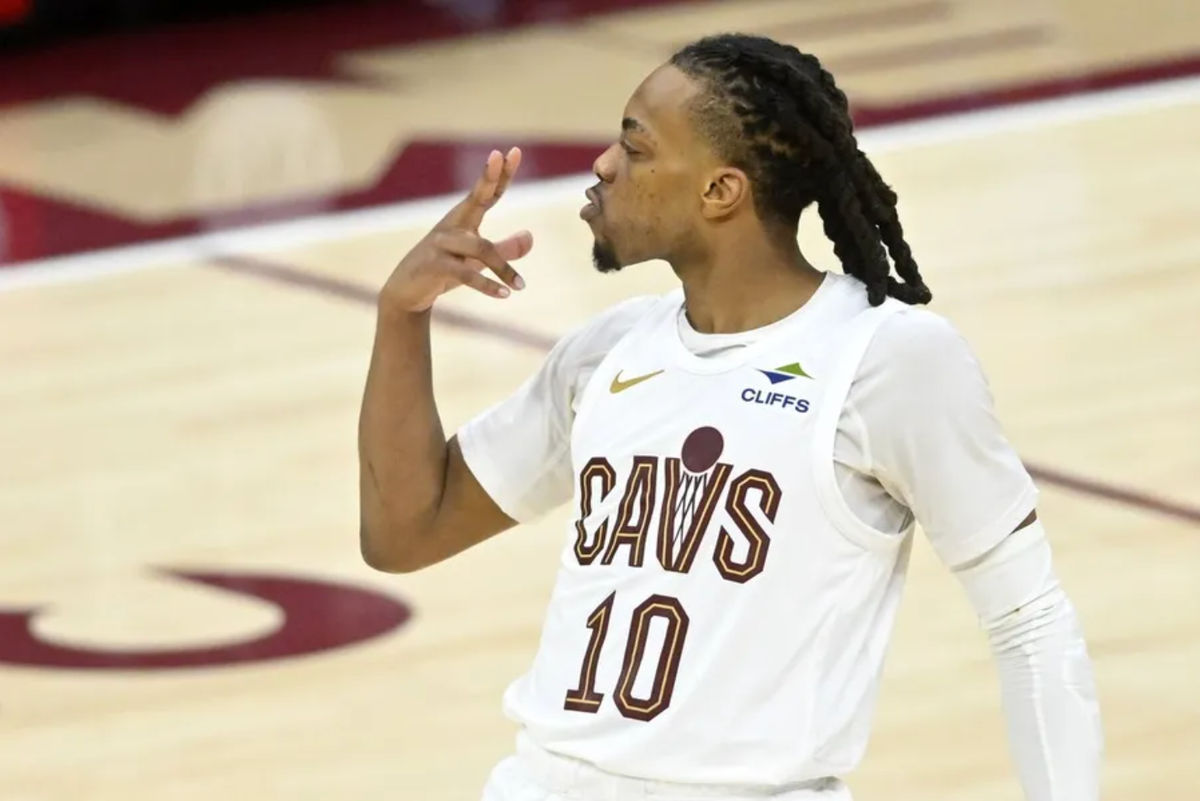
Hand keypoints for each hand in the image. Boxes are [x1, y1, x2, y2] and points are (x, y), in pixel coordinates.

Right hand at [380, 147, 531, 312]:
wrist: (406, 291)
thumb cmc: (443, 271)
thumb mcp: (476, 260)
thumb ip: (503, 250)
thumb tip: (530, 236)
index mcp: (462, 219)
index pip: (485, 193)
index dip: (499, 174)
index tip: (513, 152)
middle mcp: (451, 225)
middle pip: (476, 199)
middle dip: (490, 178)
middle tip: (502, 156)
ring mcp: (440, 244)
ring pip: (480, 247)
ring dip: (503, 269)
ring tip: (521, 286)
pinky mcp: (433, 265)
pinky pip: (465, 272)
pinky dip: (487, 285)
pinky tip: (505, 295)